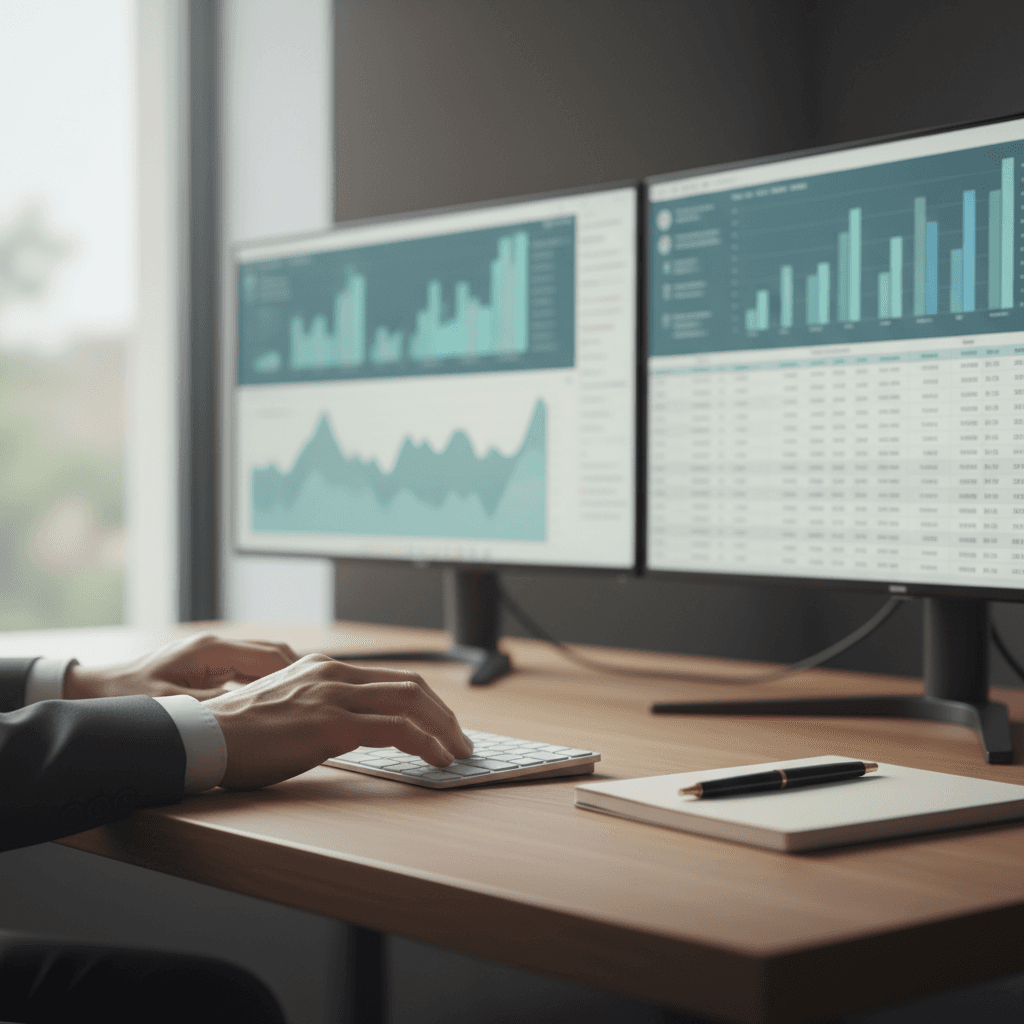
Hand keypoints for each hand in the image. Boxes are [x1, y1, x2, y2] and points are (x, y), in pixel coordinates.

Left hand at [64, 634, 299, 700]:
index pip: (271, 656)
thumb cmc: (125, 698)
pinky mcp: (206, 668)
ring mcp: (212, 657)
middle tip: (321, 699)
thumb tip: (251, 712)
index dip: (299, 675)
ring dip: (285, 680)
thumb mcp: (170, 708)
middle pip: (274, 655)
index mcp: (212, 651)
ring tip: (306, 704)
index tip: (319, 693)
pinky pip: (248, 672)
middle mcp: (216, 648)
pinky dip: (266, 685)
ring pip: (263, 663)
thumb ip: (211, 709)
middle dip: (300, 675)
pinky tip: (275, 706)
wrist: (92, 689)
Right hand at [205, 655, 474, 788]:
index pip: (392, 679)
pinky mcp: (329, 724)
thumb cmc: (237, 735)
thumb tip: (354, 732)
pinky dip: (426, 744)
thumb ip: (320, 711)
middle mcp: (332, 674)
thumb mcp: (286, 711)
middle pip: (410, 687)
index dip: (426, 702)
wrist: (198, 738)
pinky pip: (395, 731)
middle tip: (460, 740)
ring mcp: (332, 696)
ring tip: (458, 752)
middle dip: (444, 714)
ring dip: (444, 729)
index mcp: (323, 668)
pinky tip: (437, 760)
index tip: (442, 724)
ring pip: (411, 703)